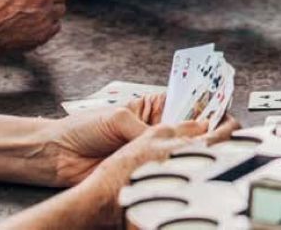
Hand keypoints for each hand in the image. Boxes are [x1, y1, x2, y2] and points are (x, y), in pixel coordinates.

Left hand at [38, 104, 214, 186]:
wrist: (55, 154)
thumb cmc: (81, 128)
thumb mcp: (118, 119)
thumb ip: (146, 130)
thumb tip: (169, 139)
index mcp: (152, 109)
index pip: (186, 107)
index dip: (205, 109)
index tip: (223, 113)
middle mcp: (154, 131)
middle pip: (187, 133)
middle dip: (205, 134)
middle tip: (224, 135)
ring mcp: (149, 153)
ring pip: (178, 155)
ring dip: (191, 154)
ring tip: (209, 152)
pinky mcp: (141, 173)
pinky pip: (162, 174)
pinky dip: (173, 173)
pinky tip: (184, 170)